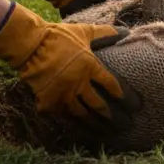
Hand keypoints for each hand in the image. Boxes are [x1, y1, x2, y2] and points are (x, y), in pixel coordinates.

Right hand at [0, 2, 140, 124]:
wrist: (28, 45)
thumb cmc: (58, 37)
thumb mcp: (85, 31)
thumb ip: (106, 33)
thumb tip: (128, 32)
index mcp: (90, 66)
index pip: (112, 85)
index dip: (125, 97)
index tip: (135, 105)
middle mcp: (78, 83)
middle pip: (100, 105)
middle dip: (114, 116)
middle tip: (126, 125)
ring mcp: (62, 94)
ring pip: (82, 114)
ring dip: (96, 124)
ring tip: (108, 132)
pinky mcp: (48, 101)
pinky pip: (63, 116)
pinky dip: (74, 124)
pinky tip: (83, 131)